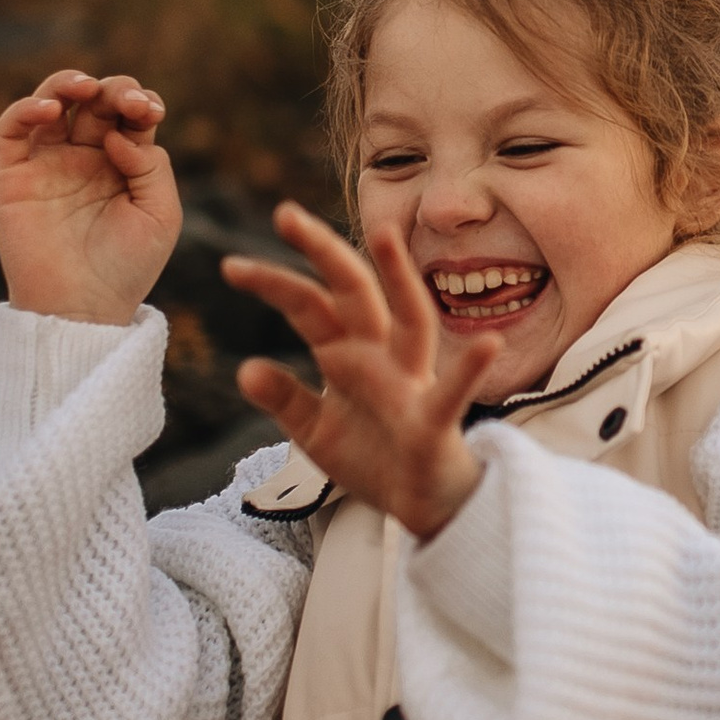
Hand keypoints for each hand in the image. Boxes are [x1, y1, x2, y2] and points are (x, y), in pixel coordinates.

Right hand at [0, 70, 180, 325]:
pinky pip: (9, 130)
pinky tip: (50, 111)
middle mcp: (84, 158)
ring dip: (67, 84)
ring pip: (50, 102)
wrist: (81, 310)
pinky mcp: (11, 177)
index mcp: (122, 164)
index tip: (150, 111)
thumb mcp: (161, 215)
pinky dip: (25, 109)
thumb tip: (119, 135)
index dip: (141, 100)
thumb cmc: (126, 268)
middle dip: (113, 90)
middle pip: (95, 102)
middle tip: (126, 102)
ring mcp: (46, 165)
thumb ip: (151, 167)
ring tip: (85, 89)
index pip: (130, 114)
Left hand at [222, 204, 482, 542]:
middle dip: (323, 251)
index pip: (310, 306)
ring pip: (408, 320)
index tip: (230, 266)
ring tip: (385, 237)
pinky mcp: (434, 422)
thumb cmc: (374, 457)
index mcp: (351, 354)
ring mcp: (412, 384)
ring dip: (400, 279)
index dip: (273, 283)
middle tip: (284, 213)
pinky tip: (489, 346)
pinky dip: (472, 369)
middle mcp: (383, 357)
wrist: (422, 506)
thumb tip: (246, 368)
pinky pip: (453, 393)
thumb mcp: (315, 431)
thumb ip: (285, 399)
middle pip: (354, 292)